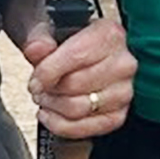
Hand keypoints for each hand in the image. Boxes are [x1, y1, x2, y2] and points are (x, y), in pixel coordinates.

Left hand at [20, 17, 136, 140]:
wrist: (79, 55)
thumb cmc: (67, 42)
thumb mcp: (48, 30)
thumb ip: (39, 37)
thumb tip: (36, 49)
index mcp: (110, 35)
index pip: (75, 56)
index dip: (47, 72)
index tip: (35, 79)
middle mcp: (123, 63)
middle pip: (75, 85)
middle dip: (48, 90)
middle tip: (37, 88)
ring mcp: (124, 91)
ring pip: (78, 109)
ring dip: (53, 107)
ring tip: (45, 98)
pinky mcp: (118, 115)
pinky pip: (85, 129)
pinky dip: (60, 125)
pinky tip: (51, 114)